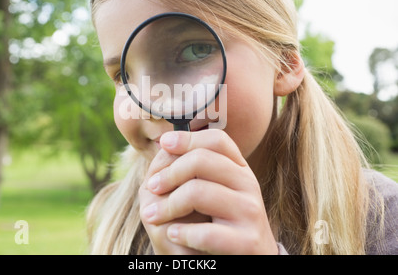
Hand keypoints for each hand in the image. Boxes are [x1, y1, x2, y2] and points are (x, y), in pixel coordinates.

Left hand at [139, 129, 277, 253]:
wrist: (248, 262)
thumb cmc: (218, 225)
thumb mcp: (208, 193)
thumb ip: (192, 170)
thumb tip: (165, 144)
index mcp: (239, 170)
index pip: (216, 140)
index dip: (188, 138)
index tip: (164, 143)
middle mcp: (248, 185)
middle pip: (202, 160)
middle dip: (169, 173)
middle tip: (151, 187)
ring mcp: (249, 212)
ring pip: (198, 192)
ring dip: (167, 206)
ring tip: (153, 216)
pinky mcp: (247, 241)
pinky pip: (206, 232)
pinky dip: (182, 233)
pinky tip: (173, 234)